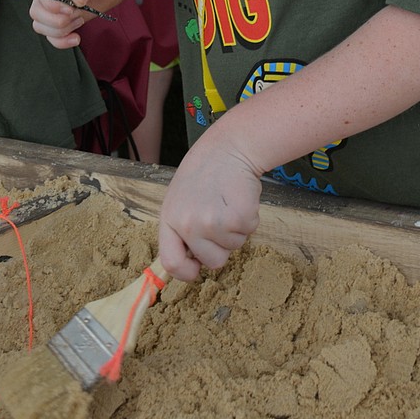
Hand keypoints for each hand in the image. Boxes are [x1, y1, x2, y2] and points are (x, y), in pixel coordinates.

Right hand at [30, 0, 133, 48]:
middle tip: (76, 17)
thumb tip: (76, 0)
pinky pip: (54, 34)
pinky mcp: (68, 18)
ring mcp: (59, 6)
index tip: (70, 10)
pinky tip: (76, 38)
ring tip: (80, 21)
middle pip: (37, 11)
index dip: (51, 5)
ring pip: (41, 25)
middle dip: (53, 21)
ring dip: (59, 31)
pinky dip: (61, 41)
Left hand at [158, 124, 262, 281]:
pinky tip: (240, 197)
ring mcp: (212, 222)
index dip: (186, 272)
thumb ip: (181, 228)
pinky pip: (249, 231)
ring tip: (228, 200)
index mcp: (169, 219)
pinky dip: (250, 218)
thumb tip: (191, 263)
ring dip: (236, 228)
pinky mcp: (237, 217)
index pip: (171, 262)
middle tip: (220, 214)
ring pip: (234, 246)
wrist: (229, 146)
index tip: (197, 269)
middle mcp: (188, 224)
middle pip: (213, 261)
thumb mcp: (180, 198)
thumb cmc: (205, 172)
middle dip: (221, 245)